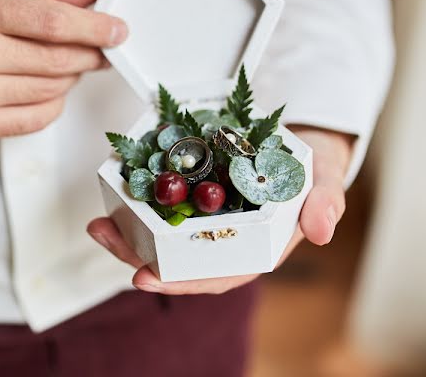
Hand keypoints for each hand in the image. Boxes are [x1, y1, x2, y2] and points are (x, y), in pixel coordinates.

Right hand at [0, 0, 126, 140]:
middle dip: (90, 53)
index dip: (95, 27)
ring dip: (70, 77)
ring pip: (52, 90)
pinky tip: (43, 88)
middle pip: (58, 59)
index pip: (52, 22)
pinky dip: (52, 102)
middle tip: (100, 47)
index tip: (118, 29)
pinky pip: (37, 118)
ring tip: (63, 63)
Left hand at [87, 126, 353, 293]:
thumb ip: (325, 203)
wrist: (303, 144)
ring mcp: (207, 221)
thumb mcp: (324, 180)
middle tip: (106, 235)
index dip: (179, 280)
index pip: (214, 275)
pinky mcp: (194, 199)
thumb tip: (322, 231)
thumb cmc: (312, 169)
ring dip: (128, 235)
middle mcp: (225, 241)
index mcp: (253, 250)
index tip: (146, 277)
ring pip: (161, 239)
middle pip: (176, 260)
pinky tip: (113, 201)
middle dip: (138, 254)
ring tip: (100, 224)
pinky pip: (161, 211)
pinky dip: (135, 208)